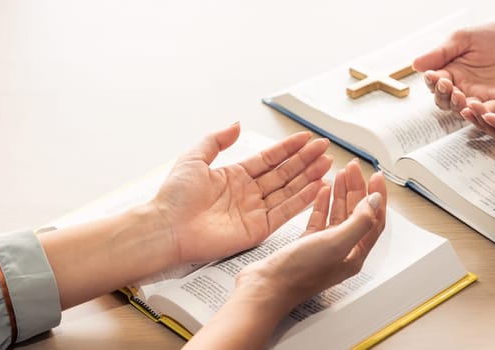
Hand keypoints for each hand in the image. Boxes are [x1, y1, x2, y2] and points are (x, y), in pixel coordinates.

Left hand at [151, 123, 331, 263]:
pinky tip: (316, 187)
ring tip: (327, 164)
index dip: (288, 148)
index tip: (306, 138)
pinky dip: (302, 201)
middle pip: (284, 173)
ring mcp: (254, 211)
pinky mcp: (258, 230)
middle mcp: (247, 193)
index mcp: (234, 176)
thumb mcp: (194, 158)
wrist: (167, 228)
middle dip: (305, 160)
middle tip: (324, 148)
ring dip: (309, 177)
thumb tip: (236, 124)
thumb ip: (217, 140)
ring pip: (289, 191)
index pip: (269, 159)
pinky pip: (285, 212)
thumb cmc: (173, 197)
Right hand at [236, 160, 387, 309]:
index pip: (374, 220)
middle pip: (356, 214)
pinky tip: (322, 191)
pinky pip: (319, 219)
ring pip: (338, 214)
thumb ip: (360, 222)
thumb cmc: (298, 273)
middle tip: (354, 168)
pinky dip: (323, 203)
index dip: (377, 197)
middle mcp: (341, 251)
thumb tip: (375, 202)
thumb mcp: (336, 244)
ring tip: (342, 173)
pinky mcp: (306, 244)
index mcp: (354, 254)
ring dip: (341, 193)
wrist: (266, 286)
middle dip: (357, 189)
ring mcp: (323, 247)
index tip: (375, 176)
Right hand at [412, 21, 494, 117]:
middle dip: (443, 97)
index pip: (436, 85)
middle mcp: (465, 89)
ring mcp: (483, 99)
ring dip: (459, 107)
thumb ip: (442, 52)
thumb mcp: (465, 38)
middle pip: (446, 102)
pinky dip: (481, 113)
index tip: (433, 76)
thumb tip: (415, 65)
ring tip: (459, 97)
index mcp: (453, 73)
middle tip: (447, 86)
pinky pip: (488, 114)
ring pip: (464, 111)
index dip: (432, 83)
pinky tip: (476, 106)